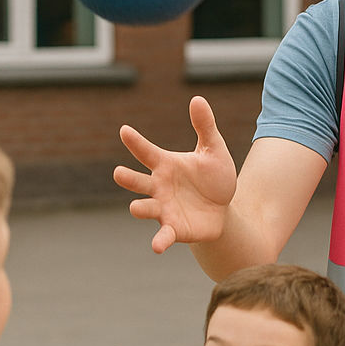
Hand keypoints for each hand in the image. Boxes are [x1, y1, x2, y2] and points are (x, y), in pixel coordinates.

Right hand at [114, 96, 236, 253]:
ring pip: (143, 208)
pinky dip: (159, 241)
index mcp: (166, 165)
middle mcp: (159, 187)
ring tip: (138, 208)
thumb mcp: (214, 150)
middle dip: (127, 178)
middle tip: (119, 173)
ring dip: (140, 208)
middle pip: (136, 182)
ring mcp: (163, 209)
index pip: (146, 151)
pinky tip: (157, 247)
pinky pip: (162, 236)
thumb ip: (205, 126)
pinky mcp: (173, 228)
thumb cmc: (215, 177)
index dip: (135, 142)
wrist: (225, 208)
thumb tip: (197, 98)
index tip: (124, 130)